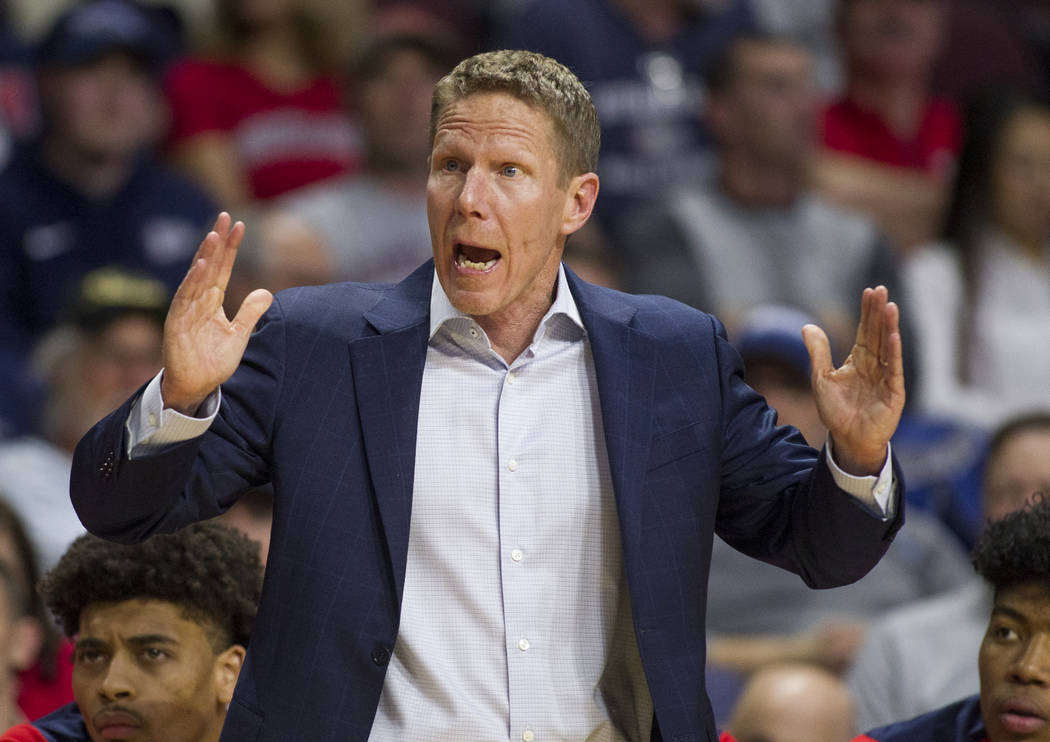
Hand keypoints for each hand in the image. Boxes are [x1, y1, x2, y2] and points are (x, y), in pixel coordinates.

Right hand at [161, 212, 272, 413]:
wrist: (196, 386)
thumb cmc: (213, 360)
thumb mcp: (239, 334)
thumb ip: (250, 313)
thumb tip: (267, 291)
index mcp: (211, 301)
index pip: (222, 268)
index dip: (231, 248)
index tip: (240, 225)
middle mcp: (197, 301)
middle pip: (209, 266)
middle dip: (217, 242)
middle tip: (225, 217)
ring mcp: (186, 311)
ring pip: (196, 278)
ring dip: (205, 256)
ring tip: (214, 236)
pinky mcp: (177, 324)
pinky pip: (185, 300)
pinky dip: (192, 282)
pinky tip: (200, 266)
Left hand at [802, 285, 904, 474]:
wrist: (847, 438)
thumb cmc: (836, 411)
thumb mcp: (821, 378)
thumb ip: (818, 352)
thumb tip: (806, 326)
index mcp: (859, 360)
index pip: (865, 331)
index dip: (867, 312)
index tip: (869, 291)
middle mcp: (875, 365)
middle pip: (877, 333)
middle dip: (879, 312)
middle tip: (882, 289)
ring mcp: (886, 378)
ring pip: (888, 347)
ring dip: (889, 327)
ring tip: (890, 306)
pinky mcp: (893, 393)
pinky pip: (894, 369)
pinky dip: (894, 353)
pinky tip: (893, 336)